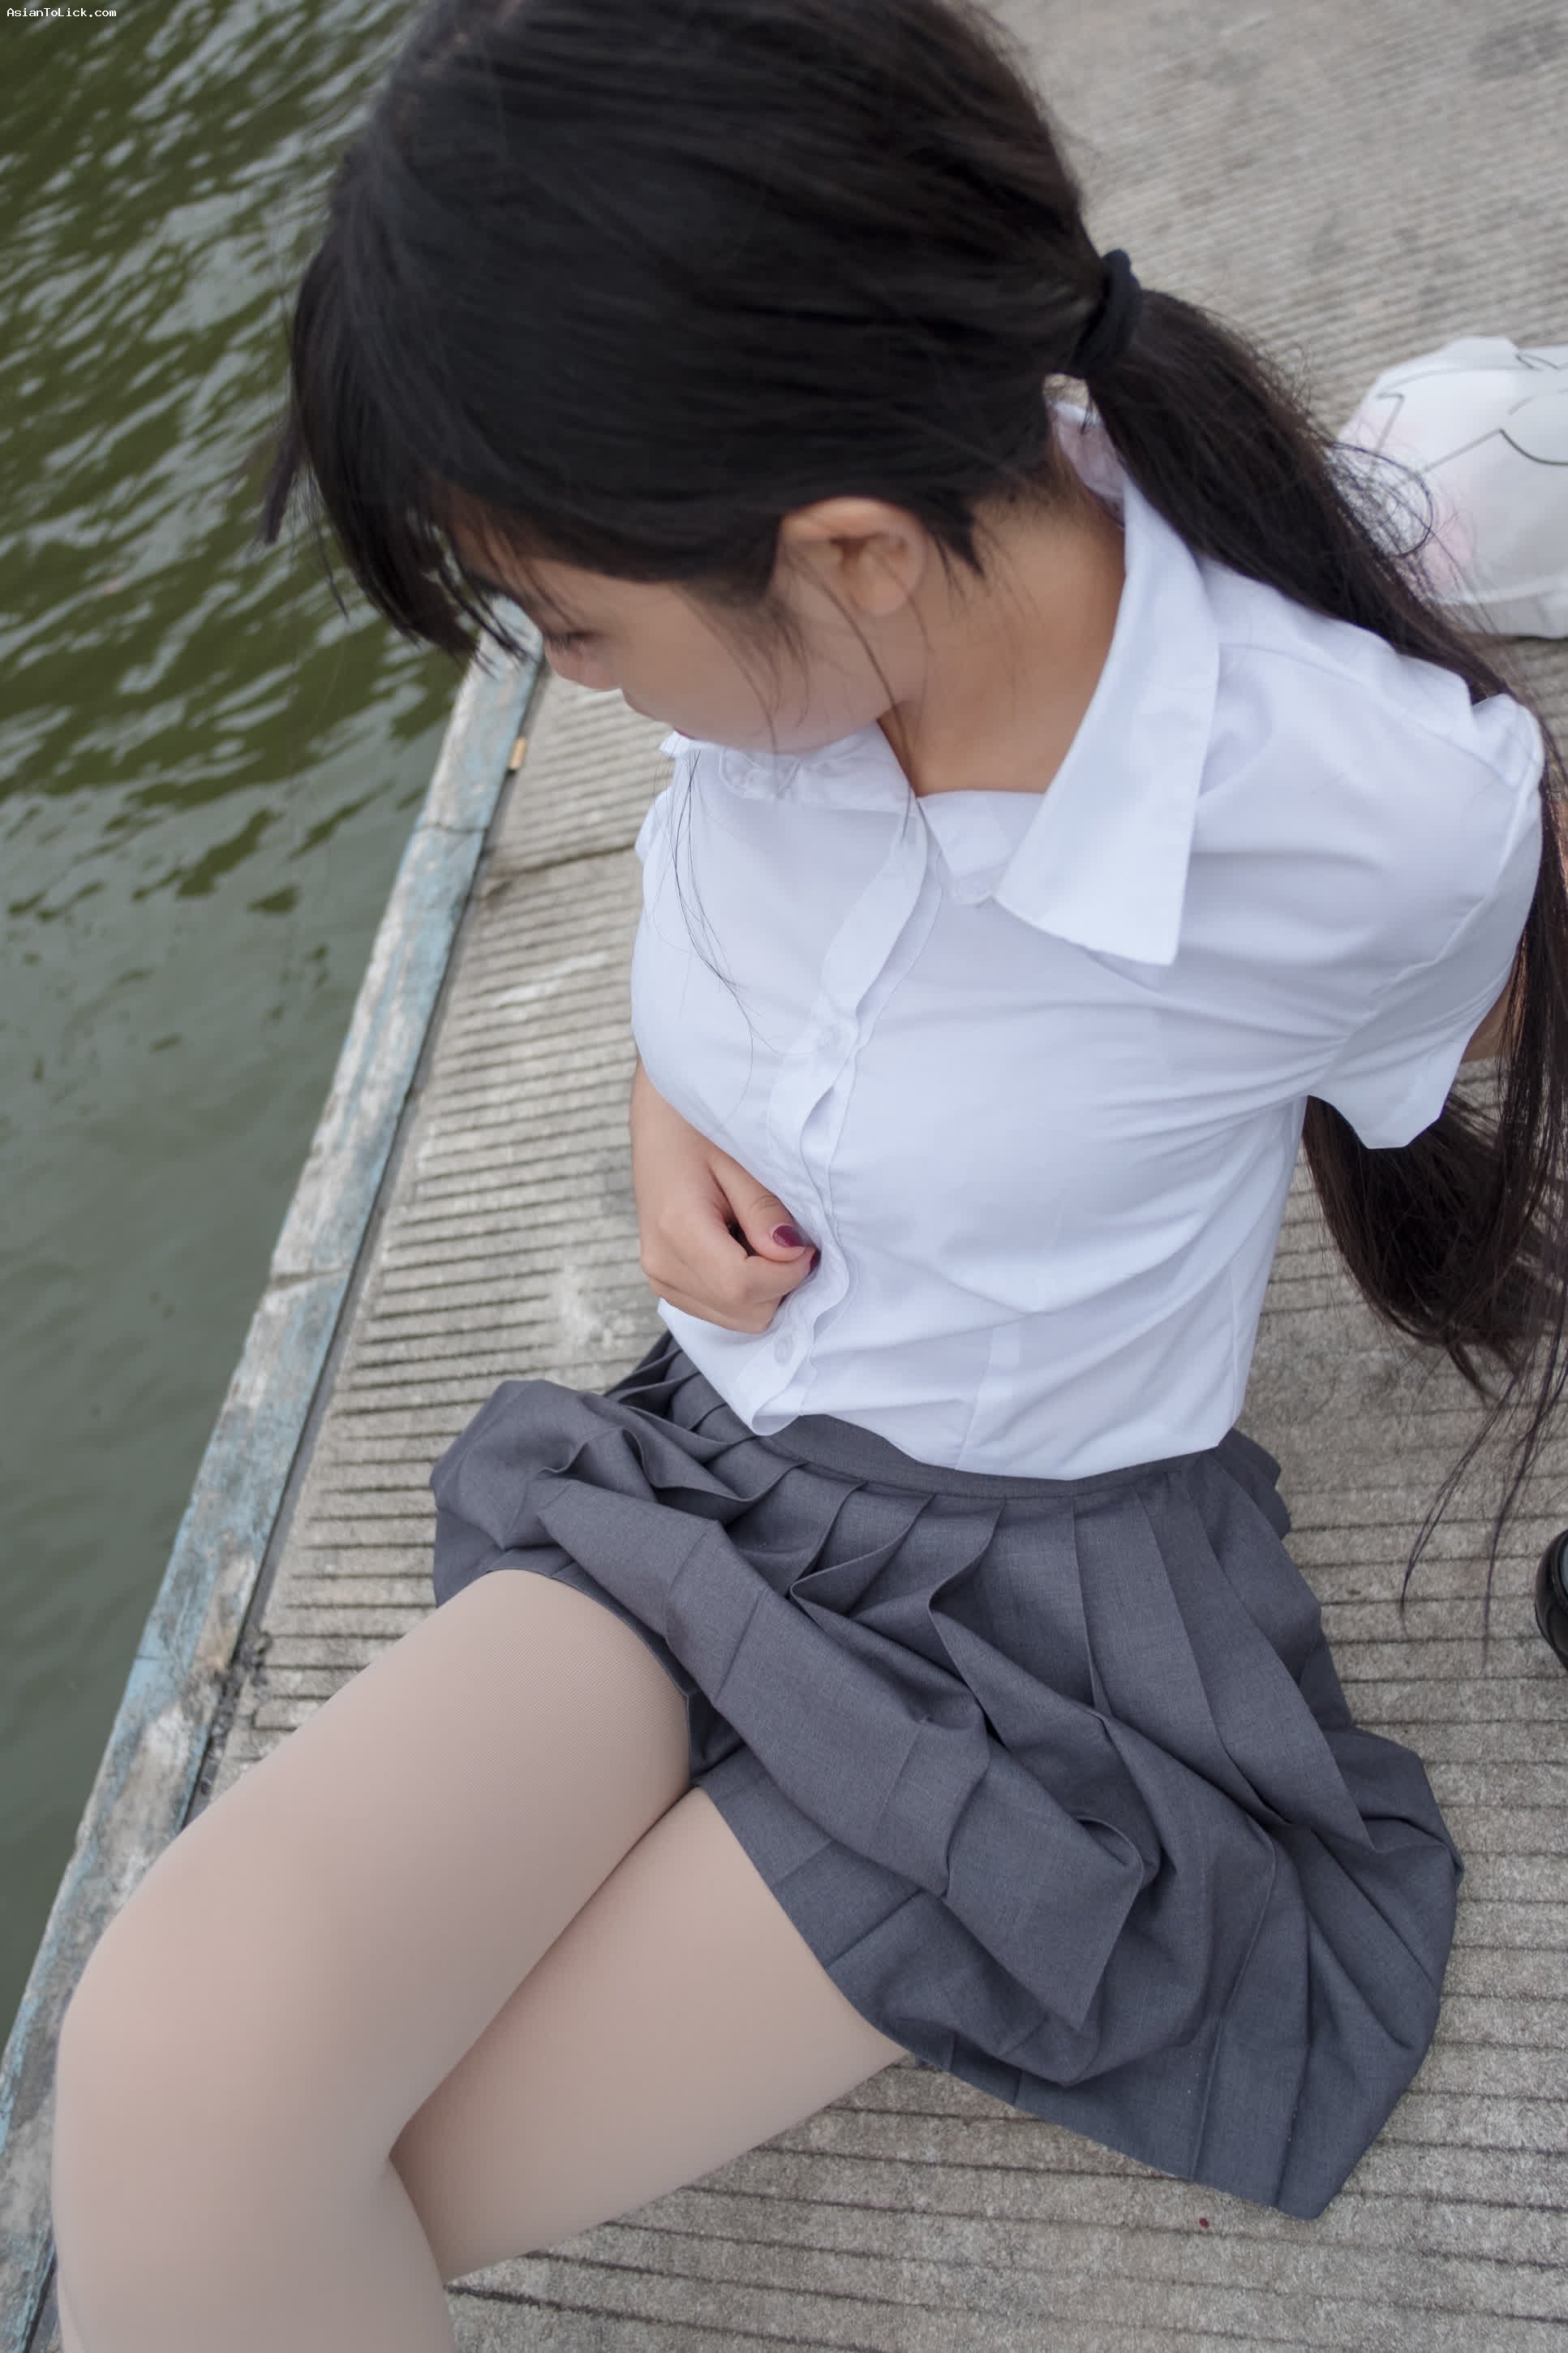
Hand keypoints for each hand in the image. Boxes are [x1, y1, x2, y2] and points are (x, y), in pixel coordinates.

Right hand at [630, 1058, 819, 1331]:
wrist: (659, 1120)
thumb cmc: (699, 1128)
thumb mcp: (740, 1159)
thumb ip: (764, 1210)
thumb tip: (792, 1255)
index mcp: (676, 1230)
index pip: (743, 1287)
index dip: (788, 1274)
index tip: (806, 1243)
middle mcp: (662, 1265)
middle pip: (744, 1313)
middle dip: (779, 1284)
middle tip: (784, 1236)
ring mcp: (660, 1279)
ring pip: (737, 1319)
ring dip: (764, 1288)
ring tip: (758, 1236)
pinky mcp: (667, 1283)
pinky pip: (722, 1310)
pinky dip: (745, 1289)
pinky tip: (742, 1246)